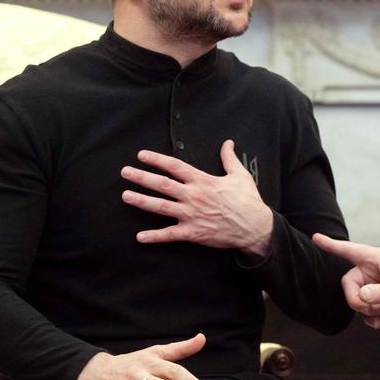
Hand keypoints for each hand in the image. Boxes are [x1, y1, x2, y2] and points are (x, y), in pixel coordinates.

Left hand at [121, 140, 272, 257]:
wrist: (255, 227)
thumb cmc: (248, 200)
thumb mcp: (240, 175)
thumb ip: (229, 158)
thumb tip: (228, 142)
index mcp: (203, 181)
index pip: (175, 166)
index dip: (157, 160)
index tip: (141, 155)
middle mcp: (193, 196)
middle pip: (162, 184)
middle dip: (141, 177)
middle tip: (125, 172)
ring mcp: (191, 215)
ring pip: (160, 207)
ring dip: (141, 201)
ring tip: (125, 196)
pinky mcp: (193, 232)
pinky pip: (170, 235)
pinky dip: (154, 236)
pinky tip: (140, 237)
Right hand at [312, 236, 379, 328]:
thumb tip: (360, 296)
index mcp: (378, 259)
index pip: (350, 250)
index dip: (332, 245)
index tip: (315, 237)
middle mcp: (373, 269)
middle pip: (348, 283)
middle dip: (356, 300)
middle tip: (372, 308)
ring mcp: (375, 283)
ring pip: (354, 296)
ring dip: (365, 309)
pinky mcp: (378, 296)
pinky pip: (362, 306)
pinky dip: (368, 315)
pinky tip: (378, 322)